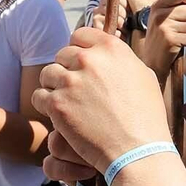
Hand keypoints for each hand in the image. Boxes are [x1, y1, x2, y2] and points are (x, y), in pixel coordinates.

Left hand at [34, 28, 168, 177]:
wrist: (138, 150)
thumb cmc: (146, 117)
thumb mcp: (144, 76)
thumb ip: (122, 59)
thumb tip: (109, 54)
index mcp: (111, 48)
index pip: (80, 35)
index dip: (79, 50)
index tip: (81, 65)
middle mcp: (89, 59)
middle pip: (62, 55)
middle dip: (67, 70)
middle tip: (76, 90)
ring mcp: (71, 81)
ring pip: (47, 74)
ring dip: (54, 87)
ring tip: (68, 103)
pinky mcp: (57, 104)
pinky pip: (39, 96)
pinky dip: (46, 106)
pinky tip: (60, 115)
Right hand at [137, 0, 185, 77]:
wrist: (152, 59)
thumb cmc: (162, 36)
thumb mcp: (163, 16)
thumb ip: (175, 4)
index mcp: (157, 6)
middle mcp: (159, 14)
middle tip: (178, 28)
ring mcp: (164, 27)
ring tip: (176, 36)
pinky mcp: (170, 39)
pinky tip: (176, 44)